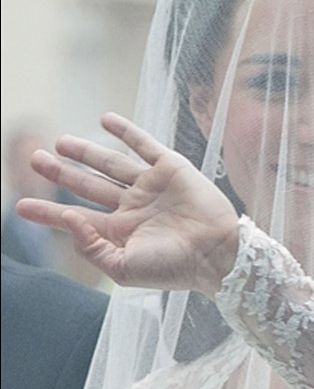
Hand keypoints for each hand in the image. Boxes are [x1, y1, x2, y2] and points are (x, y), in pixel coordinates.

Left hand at [16, 112, 239, 297]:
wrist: (218, 253)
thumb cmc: (174, 267)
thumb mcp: (124, 268)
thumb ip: (91, 247)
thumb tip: (68, 219)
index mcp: (120, 232)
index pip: (76, 217)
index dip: (48, 211)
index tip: (21, 205)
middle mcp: (133, 207)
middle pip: (88, 186)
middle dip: (61, 173)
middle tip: (33, 158)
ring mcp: (151, 186)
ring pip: (111, 164)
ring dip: (86, 152)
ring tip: (60, 142)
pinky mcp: (171, 169)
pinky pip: (144, 145)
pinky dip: (126, 131)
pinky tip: (106, 120)